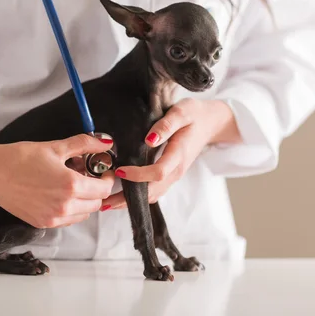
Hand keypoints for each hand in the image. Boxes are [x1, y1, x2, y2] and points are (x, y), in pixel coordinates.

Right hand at [0, 134, 115, 227]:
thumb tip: (105, 142)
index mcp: (71, 186)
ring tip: (72, 184)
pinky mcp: (43, 223)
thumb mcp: (56, 147)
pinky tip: (60, 194)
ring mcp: (53, 218)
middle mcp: (64, 206)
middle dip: (97, 189)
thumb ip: (84, 144)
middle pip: (97, 203)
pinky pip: (68, 220)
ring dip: (85, 201)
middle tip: (88, 175)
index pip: (104, 189)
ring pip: (84, 214)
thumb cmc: (20, 159)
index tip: (102, 171)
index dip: (107, 179)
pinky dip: (72, 209)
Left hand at [101, 98, 240, 209]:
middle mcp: (176, 170)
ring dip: (131, 202)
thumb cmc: (194, 115)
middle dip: (128, 198)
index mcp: (178, 155)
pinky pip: (154, 191)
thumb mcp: (182, 112)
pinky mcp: (170, 176)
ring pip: (152, 195)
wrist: (210, 123)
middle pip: (152, 191)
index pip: (158, 172)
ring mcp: (174, 175)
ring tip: (107, 203)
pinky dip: (138, 197)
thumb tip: (149, 139)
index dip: (137, 175)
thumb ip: (166, 125)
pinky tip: (121, 196)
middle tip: (103, 200)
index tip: (118, 171)